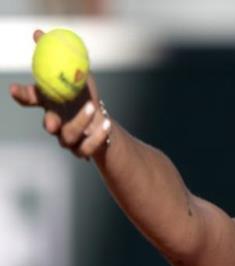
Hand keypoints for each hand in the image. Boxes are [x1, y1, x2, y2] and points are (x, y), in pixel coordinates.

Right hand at [9, 29, 111, 159]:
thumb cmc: (85, 97)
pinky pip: (87, 148)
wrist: (103, 124)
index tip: (14, 89)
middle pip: (49, 124)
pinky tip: (107, 124)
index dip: (21, 95)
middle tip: (53, 119)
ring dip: (79, 123)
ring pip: (68, 137)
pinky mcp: (82, 151)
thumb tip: (38, 33)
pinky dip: (97, 137)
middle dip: (50, 121)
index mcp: (50, 104)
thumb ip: (61, 58)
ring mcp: (69, 140)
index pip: (30, 99)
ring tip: (91, 107)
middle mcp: (56, 123)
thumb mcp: (78, 74)